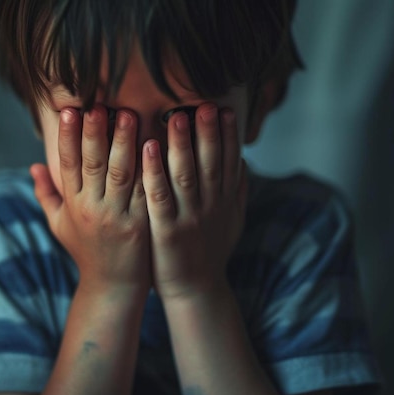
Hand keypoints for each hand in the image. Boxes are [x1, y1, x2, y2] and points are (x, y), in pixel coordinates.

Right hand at [31, 105, 150, 292]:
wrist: (113, 287)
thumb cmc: (86, 251)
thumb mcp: (60, 225)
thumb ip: (46, 195)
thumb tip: (34, 165)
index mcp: (73, 204)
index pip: (67, 164)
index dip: (67, 137)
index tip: (69, 110)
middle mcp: (93, 208)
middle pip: (92, 164)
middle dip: (95, 133)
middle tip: (100, 105)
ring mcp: (118, 216)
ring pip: (121, 174)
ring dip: (124, 143)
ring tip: (129, 115)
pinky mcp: (141, 224)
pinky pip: (146, 191)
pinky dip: (149, 168)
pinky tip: (155, 146)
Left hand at [142, 103, 247, 298]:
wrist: (196, 290)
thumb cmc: (210, 251)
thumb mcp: (232, 221)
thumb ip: (238, 191)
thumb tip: (244, 162)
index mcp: (225, 201)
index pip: (229, 161)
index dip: (228, 135)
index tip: (226, 109)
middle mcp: (210, 206)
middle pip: (210, 162)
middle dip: (208, 132)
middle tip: (204, 104)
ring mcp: (189, 218)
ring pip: (186, 175)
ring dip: (182, 144)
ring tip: (178, 116)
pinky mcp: (167, 231)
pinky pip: (160, 196)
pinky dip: (155, 171)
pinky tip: (149, 148)